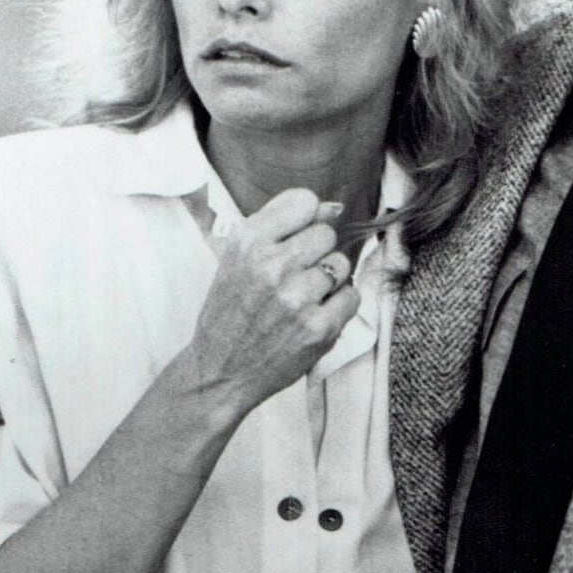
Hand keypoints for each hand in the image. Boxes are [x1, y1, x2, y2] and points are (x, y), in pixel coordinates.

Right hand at [180, 189, 357, 417]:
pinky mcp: (318, 328)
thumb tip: (333, 207)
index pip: (304, 202)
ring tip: (303, 297)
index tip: (297, 236)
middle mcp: (272, 267)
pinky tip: (314, 314)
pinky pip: (352, 296)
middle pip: (326, 234)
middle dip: (316, 252)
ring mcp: (297, 299)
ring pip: (341, 264)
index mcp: (248, 243)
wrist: (220, 370)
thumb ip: (282, 223)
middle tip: (294, 276)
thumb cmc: (232, 310)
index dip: (307, 218)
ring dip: (329, 280)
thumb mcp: (239, 257)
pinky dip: (338, 305)